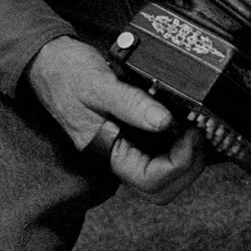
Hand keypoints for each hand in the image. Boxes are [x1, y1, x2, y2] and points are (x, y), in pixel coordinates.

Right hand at [26, 35, 204, 202]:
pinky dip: (181, 141)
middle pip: (163, 187)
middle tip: (197, 133)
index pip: (151, 180)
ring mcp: (130, 148)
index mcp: (107, 153)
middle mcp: (120, 156)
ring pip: (167, 174)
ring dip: (189, 156)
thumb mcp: (98, 84)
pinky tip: (186, 119)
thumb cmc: (67, 75)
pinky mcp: (136, 135)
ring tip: (194, 125)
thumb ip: (131, 104)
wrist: (52, 63)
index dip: (179, 163)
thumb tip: (164, 122)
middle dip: (189, 166)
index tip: (191, 133)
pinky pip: (164, 151)